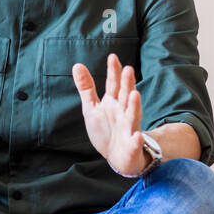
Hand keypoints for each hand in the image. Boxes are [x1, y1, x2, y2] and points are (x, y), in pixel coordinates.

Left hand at [72, 54, 147, 176]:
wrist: (117, 156)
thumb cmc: (105, 129)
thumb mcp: (92, 107)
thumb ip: (86, 87)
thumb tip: (77, 65)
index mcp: (113, 102)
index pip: (113, 84)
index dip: (113, 72)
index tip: (113, 57)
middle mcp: (123, 112)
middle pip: (125, 96)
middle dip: (127, 84)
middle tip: (128, 69)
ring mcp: (129, 127)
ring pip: (133, 115)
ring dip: (134, 106)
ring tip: (135, 94)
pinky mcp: (132, 144)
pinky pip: (135, 142)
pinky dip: (136, 139)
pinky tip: (137, 136)